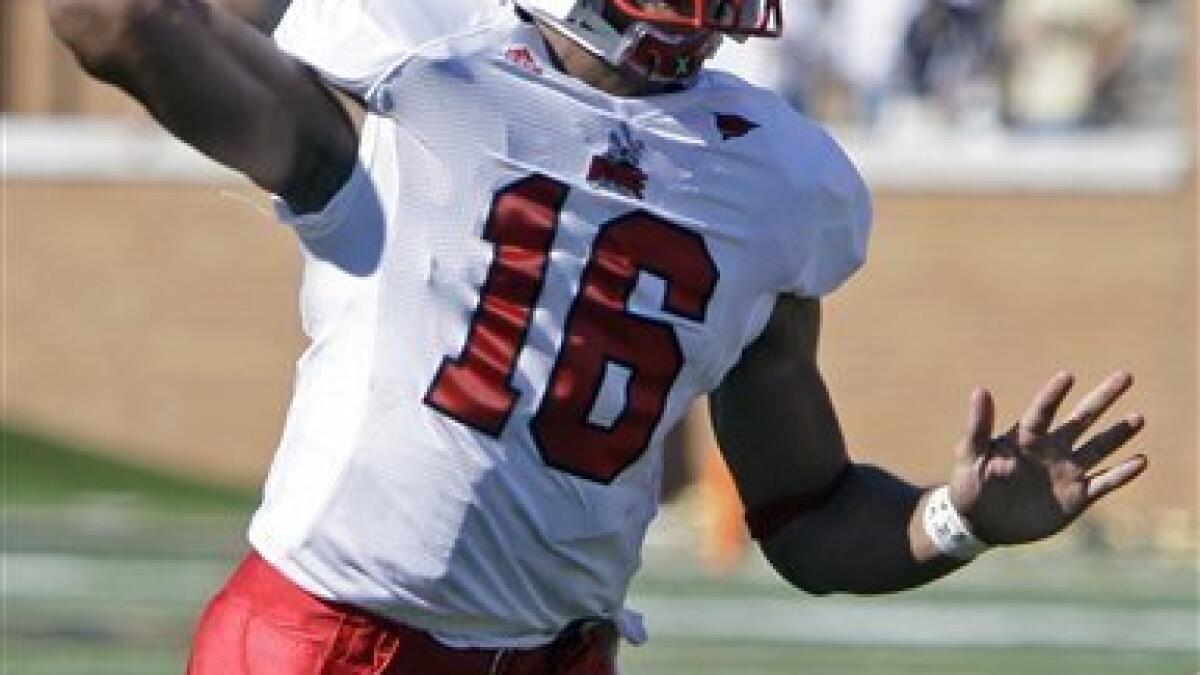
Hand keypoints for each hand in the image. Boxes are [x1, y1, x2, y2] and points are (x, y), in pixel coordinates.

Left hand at [948, 371, 1147, 545]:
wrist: (980, 523)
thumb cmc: (969, 485)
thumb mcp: (970, 455)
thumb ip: (978, 426)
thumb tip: (980, 390)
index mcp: (1025, 438)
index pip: (1043, 411)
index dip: (1053, 395)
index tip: (1067, 376)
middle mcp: (1051, 449)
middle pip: (1082, 419)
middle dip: (1103, 397)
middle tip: (1125, 375)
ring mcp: (1066, 472)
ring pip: (1098, 448)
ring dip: (1118, 434)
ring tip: (1138, 417)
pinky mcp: (1076, 497)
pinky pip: (1104, 482)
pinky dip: (1122, 473)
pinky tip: (1141, 460)